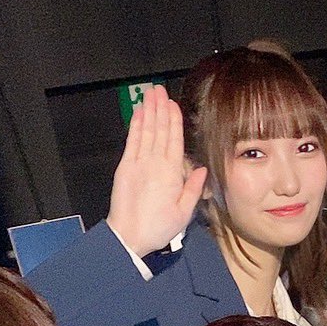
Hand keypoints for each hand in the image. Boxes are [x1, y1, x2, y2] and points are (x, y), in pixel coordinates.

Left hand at [107, 84, 208, 257]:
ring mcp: (138, 163)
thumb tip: (201, 169)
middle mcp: (155, 163)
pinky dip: (135, 125)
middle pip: (159, 130)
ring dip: (148, 111)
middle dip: (160, 108)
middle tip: (160, 89)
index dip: (174, 120)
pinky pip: (132, 141)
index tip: (173, 103)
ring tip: (150, 94)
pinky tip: (138, 113)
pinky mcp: (125, 167)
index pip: (174, 140)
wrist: (129, 236)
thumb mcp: (184, 213)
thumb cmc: (158, 228)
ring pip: (146, 131)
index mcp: (172, 173)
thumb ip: (193, 189)